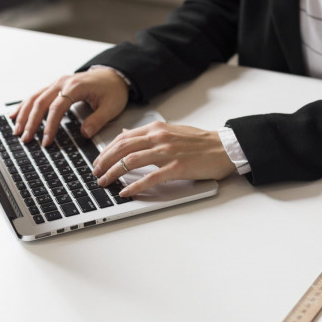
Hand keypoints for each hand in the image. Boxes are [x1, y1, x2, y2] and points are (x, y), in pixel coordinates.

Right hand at [10, 68, 128, 145]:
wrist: (114, 75)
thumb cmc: (113, 90)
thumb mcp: (111, 107)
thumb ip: (98, 120)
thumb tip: (85, 134)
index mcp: (76, 86)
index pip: (57, 107)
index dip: (50, 125)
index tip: (46, 141)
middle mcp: (63, 82)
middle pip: (41, 102)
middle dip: (31, 122)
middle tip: (26, 139)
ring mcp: (57, 83)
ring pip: (34, 97)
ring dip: (23, 114)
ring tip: (17, 131)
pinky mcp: (55, 86)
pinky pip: (36, 95)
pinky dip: (24, 105)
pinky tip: (15, 115)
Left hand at [91, 122, 236, 196]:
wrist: (225, 148)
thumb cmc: (201, 142)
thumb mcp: (172, 131)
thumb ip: (149, 134)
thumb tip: (126, 133)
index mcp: (158, 129)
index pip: (123, 137)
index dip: (106, 150)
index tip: (99, 161)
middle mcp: (160, 138)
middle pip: (122, 148)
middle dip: (104, 162)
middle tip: (96, 173)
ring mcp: (168, 152)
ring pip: (131, 162)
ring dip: (113, 173)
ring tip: (104, 182)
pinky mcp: (177, 167)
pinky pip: (150, 178)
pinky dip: (135, 186)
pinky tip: (125, 192)